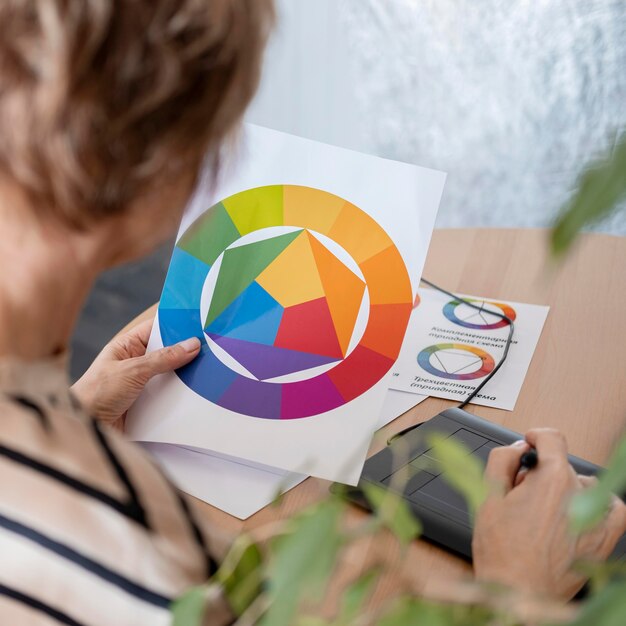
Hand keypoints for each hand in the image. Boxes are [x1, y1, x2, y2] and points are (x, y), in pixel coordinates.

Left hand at [71, 319, 200, 430]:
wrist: (86, 429)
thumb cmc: (96, 394)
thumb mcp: (133, 371)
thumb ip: (163, 358)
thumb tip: (191, 345)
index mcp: (127, 347)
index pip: (157, 329)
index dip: (176, 325)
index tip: (200, 324)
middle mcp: (136, 363)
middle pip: (168, 353)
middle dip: (187, 353)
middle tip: (212, 348)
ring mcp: (142, 384)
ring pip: (171, 375)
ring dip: (186, 377)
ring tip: (210, 371)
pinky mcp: (148, 403)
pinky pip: (169, 395)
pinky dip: (181, 395)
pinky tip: (198, 394)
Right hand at [472, 428, 625, 599]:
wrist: (519, 593)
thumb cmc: (501, 551)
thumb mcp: (487, 494)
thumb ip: (502, 460)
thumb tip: (518, 448)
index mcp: (551, 478)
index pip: (552, 438)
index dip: (536, 436)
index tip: (530, 443)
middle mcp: (579, 493)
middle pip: (562, 464)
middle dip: (541, 471)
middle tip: (522, 492)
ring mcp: (595, 517)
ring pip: (584, 484)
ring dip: (566, 488)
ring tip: (545, 510)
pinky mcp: (604, 539)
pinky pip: (613, 509)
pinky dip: (600, 504)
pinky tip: (580, 510)